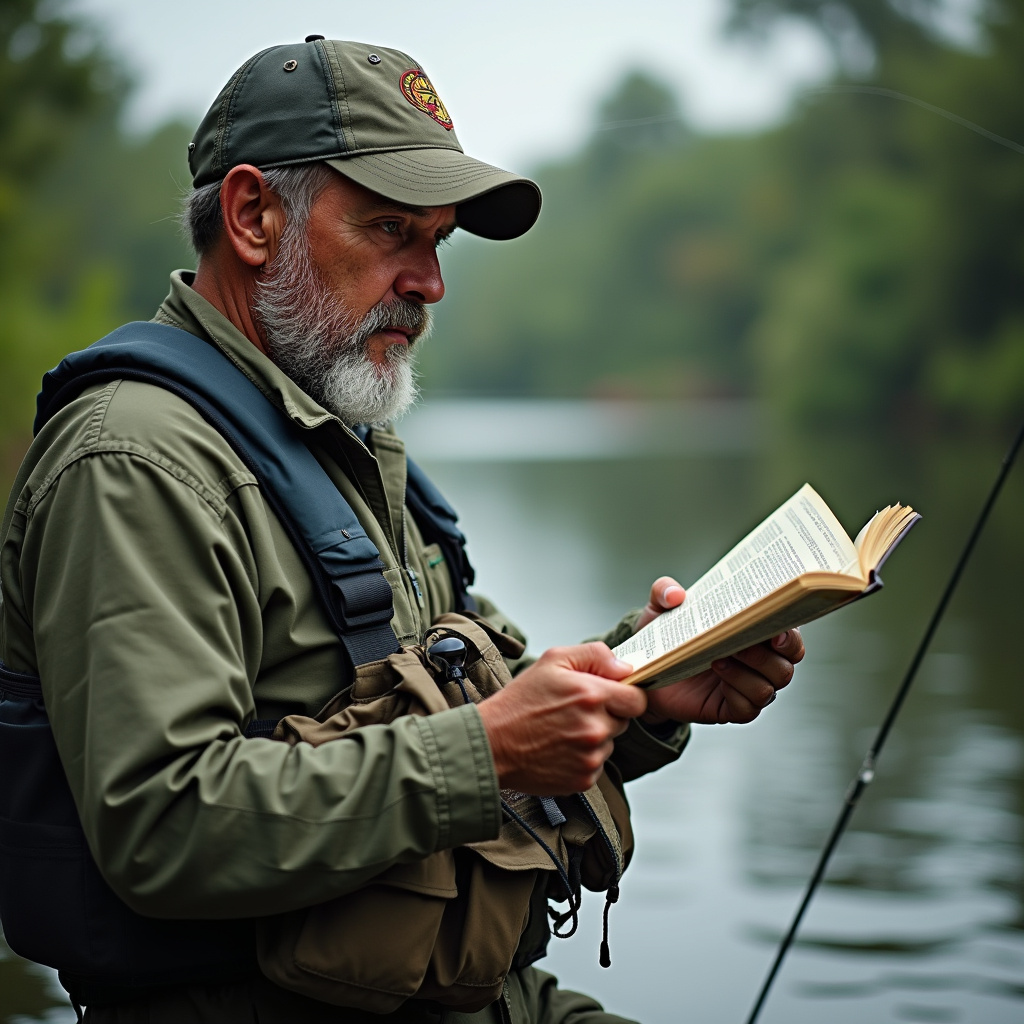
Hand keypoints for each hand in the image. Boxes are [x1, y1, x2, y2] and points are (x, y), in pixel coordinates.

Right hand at [476, 643, 646, 795]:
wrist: (492, 744)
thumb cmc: (519, 702)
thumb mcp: (553, 660)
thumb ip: (595, 655)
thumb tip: (625, 668)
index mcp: (591, 695)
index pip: (637, 699)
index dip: (626, 695)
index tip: (611, 695)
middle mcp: (595, 728)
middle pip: (624, 721)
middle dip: (606, 714)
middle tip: (575, 711)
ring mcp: (590, 757)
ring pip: (609, 743)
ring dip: (594, 737)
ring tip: (562, 730)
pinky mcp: (584, 779)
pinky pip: (596, 764)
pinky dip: (583, 757)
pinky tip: (560, 748)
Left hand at [632, 576, 804, 725]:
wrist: (649, 673)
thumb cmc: (667, 637)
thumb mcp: (660, 609)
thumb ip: (664, 591)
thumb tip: (675, 594)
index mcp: (755, 632)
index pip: (790, 631)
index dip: (790, 630)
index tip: (775, 623)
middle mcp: (761, 660)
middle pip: (789, 661)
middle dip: (773, 652)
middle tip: (744, 641)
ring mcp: (749, 686)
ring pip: (772, 686)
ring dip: (749, 672)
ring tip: (718, 658)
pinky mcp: (732, 709)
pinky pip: (748, 708)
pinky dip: (737, 693)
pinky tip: (718, 678)